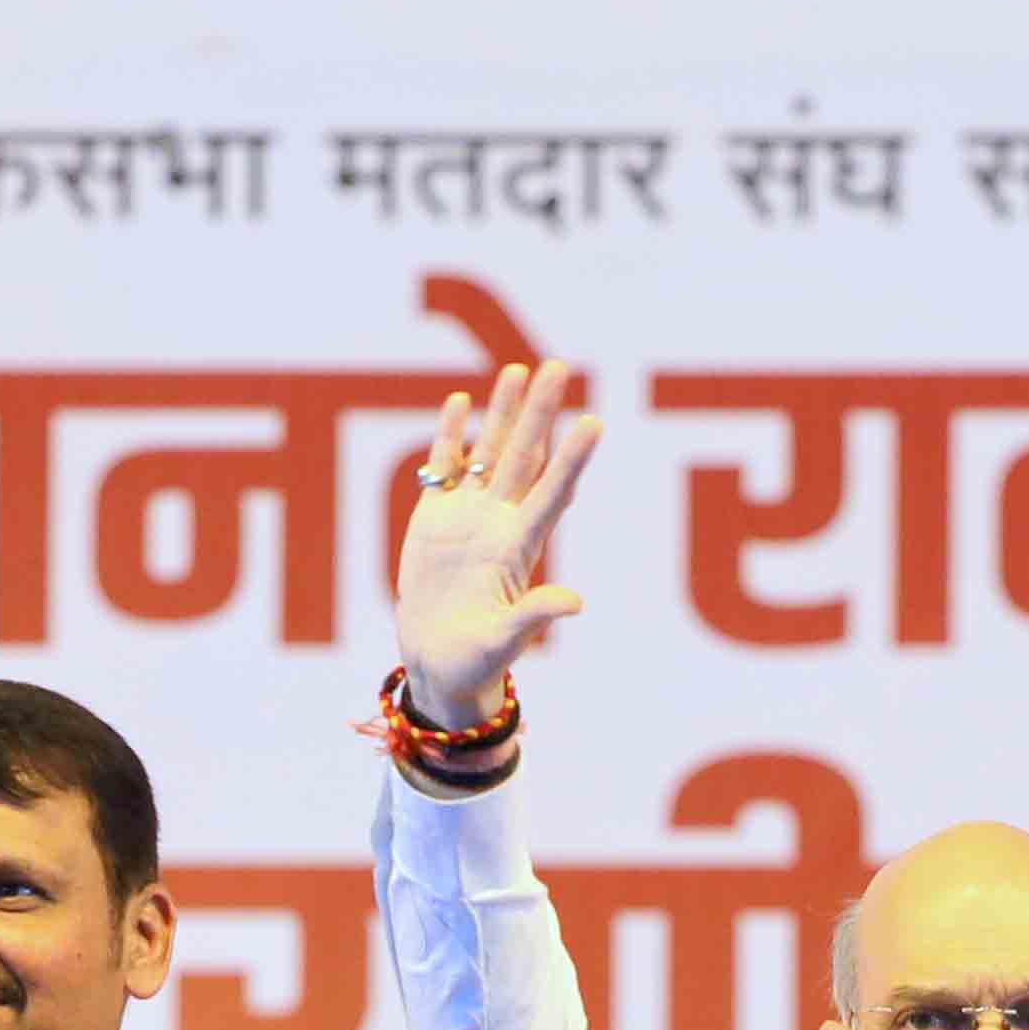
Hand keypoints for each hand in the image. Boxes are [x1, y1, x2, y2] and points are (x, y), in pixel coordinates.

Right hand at [391, 358, 600, 728]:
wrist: (437, 664)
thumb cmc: (474, 661)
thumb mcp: (503, 642)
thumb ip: (534, 618)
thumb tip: (575, 603)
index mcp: (519, 548)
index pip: (552, 492)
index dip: (572, 459)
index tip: (593, 423)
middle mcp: (499, 523)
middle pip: (525, 457)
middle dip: (540, 412)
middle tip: (558, 365)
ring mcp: (468, 517)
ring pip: (489, 453)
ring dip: (503, 412)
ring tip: (517, 370)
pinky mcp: (435, 519)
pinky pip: (445, 469)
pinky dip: (451, 437)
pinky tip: (460, 403)